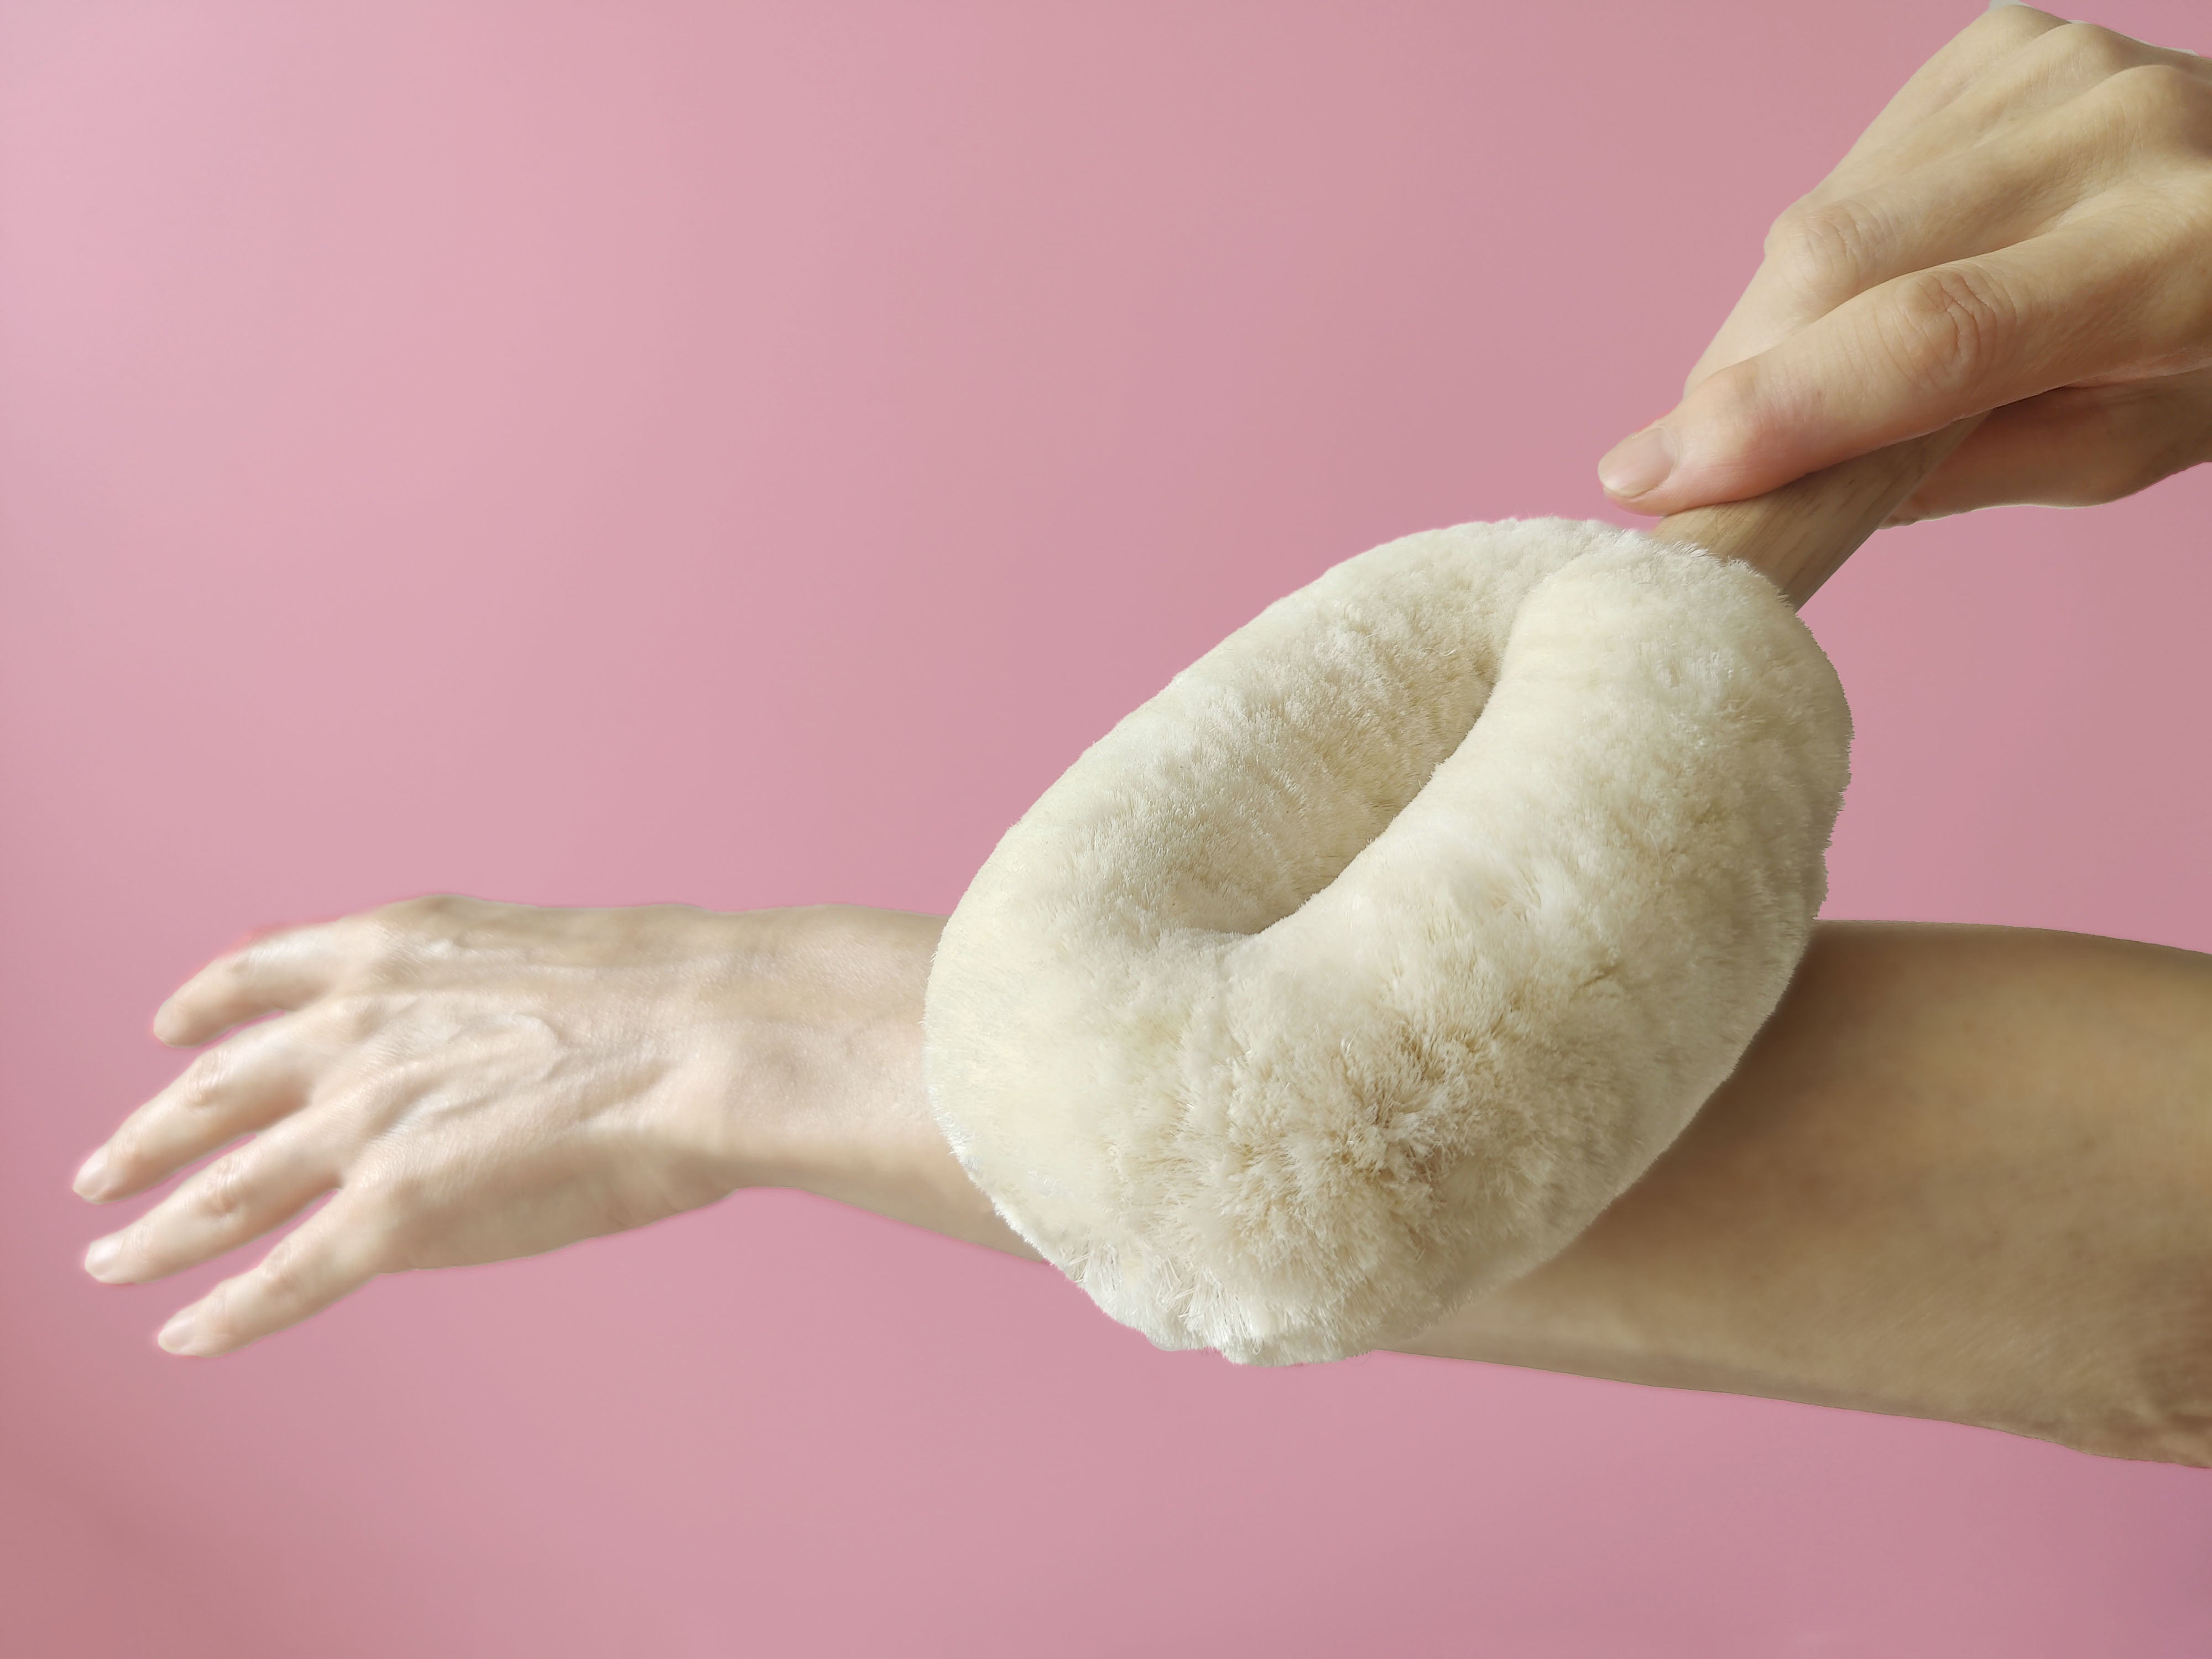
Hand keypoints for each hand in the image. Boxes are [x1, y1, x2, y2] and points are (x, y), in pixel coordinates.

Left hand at [73, 897, 1006, 1356]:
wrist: (710, 1030)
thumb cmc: (664, 989)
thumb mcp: (530, 946)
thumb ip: (448, 979)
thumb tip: (408, 1003)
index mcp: (389, 949)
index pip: (257, 975)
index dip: (202, 1006)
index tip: (168, 1029)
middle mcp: (353, 1028)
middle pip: (215, 1091)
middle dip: (149, 1134)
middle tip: (100, 1168)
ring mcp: (367, 1118)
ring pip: (223, 1189)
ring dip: (156, 1230)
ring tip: (112, 1256)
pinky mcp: (394, 1207)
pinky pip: (285, 1275)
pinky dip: (226, 1310)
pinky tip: (184, 1333)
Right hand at [1598, 6, 2211, 522]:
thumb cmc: (2209, 348)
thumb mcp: (2121, 447)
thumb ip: (1959, 469)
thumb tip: (1778, 484)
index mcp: (2180, 255)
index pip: (1933, 335)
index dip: (1775, 412)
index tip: (1648, 480)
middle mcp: (2116, 130)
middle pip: (1840, 259)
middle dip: (1739, 378)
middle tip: (1699, 464)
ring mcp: (2051, 67)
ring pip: (1821, 217)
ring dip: (1773, 325)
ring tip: (1818, 377)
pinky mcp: (1997, 46)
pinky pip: (1847, 173)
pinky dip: (1828, 259)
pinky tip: (1878, 286)